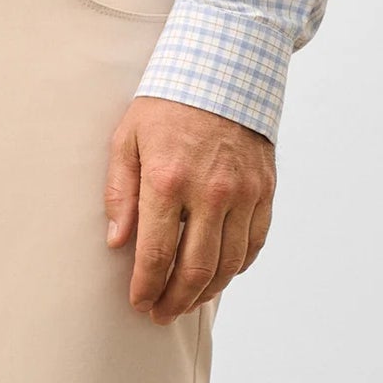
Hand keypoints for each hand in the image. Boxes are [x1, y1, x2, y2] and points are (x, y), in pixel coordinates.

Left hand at [104, 97, 275, 322]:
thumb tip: (117, 242)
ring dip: (205, 293)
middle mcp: (211, 191)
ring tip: (186, 303)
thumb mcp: (127, 139)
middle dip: (175, 301)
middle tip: (160, 315)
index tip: (139, 304)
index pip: (156, 254)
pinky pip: (254, 243)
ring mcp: (244, 192)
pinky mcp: (265, 189)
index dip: (146, 287)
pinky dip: (236, 267)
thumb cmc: (167, 104)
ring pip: (228, 265)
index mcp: (169, 180)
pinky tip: (218, 277)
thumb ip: (120, 192)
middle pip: (195, 270)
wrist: (225, 68)